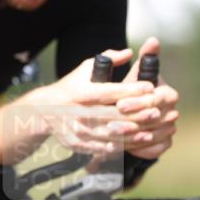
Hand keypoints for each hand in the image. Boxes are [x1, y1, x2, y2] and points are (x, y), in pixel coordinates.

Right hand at [32, 47, 153, 156]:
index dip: (131, 89)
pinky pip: (101, 147)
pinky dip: (119, 146)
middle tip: (156, 112)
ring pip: (109, 134)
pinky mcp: (77, 144)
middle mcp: (79, 112)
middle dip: (137, 114)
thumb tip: (129, 52)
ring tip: (150, 132)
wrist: (43, 110)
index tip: (150, 87)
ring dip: (131, 134)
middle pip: (112, 115)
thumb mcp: (85, 68)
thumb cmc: (70, 86)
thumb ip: (108, 59)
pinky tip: (133, 143)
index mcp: (81, 92)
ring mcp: (77, 130)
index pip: (110, 91)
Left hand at [116, 37, 179, 159]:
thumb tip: (153, 40)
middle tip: (111, 124)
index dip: (139, 101)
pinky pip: (156, 149)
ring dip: (133, 137)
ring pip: (154, 135)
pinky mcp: (165, 144)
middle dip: (133, 121)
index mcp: (167, 93)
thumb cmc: (129, 92)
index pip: (157, 98)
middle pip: (156, 118)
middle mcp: (173, 111)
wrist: (128, 116)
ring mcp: (171, 128)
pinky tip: (125, 147)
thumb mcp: (134, 75)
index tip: (119, 104)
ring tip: (113, 136)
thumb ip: (145, 59)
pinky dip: (141, 149)